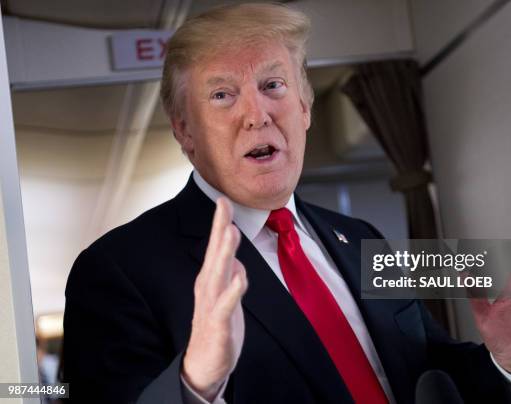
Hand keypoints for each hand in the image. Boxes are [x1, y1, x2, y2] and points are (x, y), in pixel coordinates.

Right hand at [182, 197, 247, 399]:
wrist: (204, 363)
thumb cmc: (216, 325)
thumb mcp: (225, 296)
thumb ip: (231, 276)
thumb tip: (238, 262)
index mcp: (210, 278)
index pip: (216, 245)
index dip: (219, 222)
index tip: (223, 198)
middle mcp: (208, 287)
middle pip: (214, 252)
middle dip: (219, 226)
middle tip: (223, 202)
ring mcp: (212, 304)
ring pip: (219, 274)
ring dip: (225, 252)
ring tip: (230, 231)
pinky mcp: (218, 324)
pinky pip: (226, 306)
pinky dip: (233, 291)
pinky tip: (240, 279)